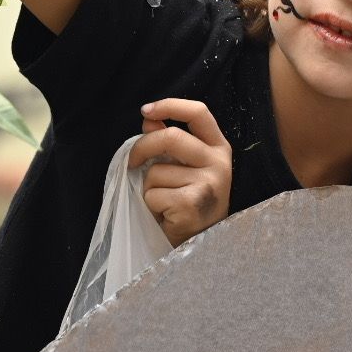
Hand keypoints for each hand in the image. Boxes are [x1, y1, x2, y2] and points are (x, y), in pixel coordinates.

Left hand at [130, 98, 232, 246]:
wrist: (199, 245)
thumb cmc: (190, 203)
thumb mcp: (185, 168)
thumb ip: (169, 143)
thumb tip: (149, 120)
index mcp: (219, 148)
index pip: (199, 112)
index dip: (170, 105)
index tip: (146, 110)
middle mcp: (220, 163)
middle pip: (171, 137)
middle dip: (142, 148)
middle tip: (132, 163)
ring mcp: (209, 184)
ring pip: (156, 171)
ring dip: (149, 187)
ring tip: (165, 202)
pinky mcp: (192, 205)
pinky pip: (153, 194)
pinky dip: (150, 205)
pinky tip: (166, 215)